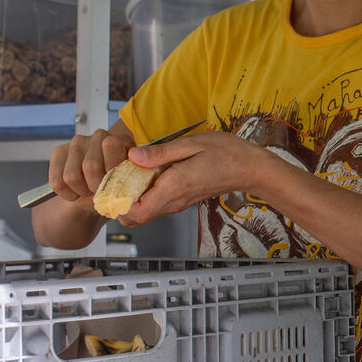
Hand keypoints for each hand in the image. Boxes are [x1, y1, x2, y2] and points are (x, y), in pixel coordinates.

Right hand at [48, 128, 134, 211]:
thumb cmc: (116, 185)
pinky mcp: (59, 151)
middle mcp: (99, 136)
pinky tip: (76, 192)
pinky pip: (57, 182)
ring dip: (81, 191)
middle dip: (95, 187)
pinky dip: (67, 194)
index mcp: (121, 140)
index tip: (113, 183)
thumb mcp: (129, 184)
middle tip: (100, 190)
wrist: (96, 191)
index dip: (111, 170)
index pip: (112, 145)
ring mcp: (77, 142)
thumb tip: (131, 169)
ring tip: (89, 190)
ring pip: (71, 176)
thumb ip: (132, 177)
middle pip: (91, 166)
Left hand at [118, 131, 269, 225]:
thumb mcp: (192, 144)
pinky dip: (145, 195)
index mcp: (174, 186)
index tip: (111, 184)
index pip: (136, 212)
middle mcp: (174, 200)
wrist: (250, 169)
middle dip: (120, 203)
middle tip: (116, 179)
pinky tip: (147, 175)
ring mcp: (178, 203)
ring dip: (132, 199)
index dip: (117, 204)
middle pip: (135, 218)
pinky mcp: (181, 201)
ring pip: (144, 213)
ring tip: (130, 174)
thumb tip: (133, 156)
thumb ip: (160, 152)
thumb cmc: (227, 153)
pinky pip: (156, 205)